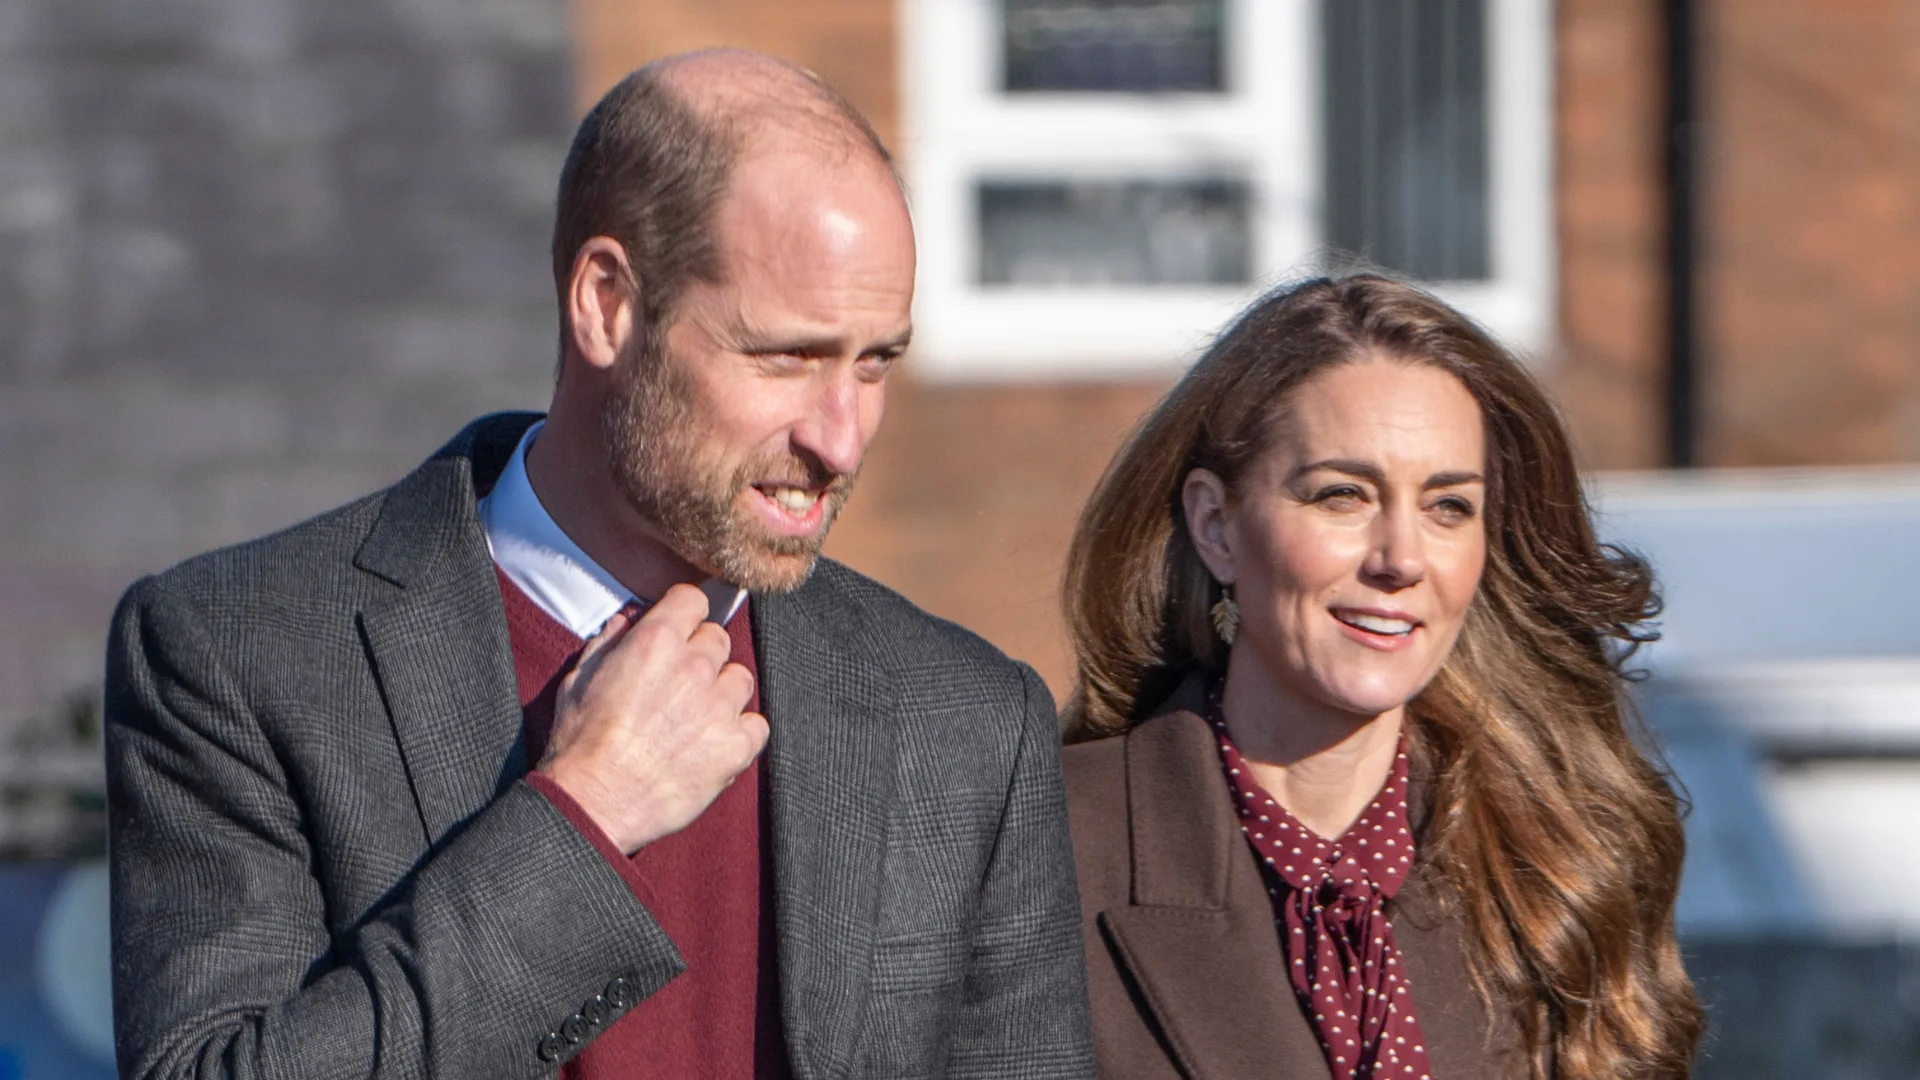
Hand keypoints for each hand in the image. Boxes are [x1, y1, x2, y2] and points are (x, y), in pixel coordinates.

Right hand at [537, 583, 767, 853]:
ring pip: (741, 679)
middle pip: (718, 639)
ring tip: (696, 718)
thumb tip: (628, 622)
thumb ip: (609, 643)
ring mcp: (719, 706)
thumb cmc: (580, 744)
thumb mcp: (579, 680)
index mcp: (655, 641)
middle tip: (679, 685)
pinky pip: (757, 726)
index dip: (685, 614)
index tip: (680, 629)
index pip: (693, 599)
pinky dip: (740, 733)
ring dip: (723, 692)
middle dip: (700, 656)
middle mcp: (694, 666)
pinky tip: (714, 745)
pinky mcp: (735, 746)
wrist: (593, 803)